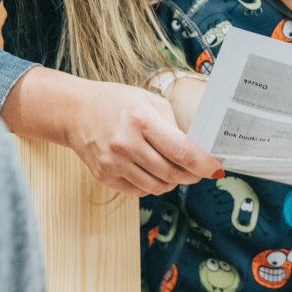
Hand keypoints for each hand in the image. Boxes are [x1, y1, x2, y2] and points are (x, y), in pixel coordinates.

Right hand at [65, 80, 221, 194]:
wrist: (75, 112)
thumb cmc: (116, 103)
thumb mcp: (148, 101)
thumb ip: (173, 125)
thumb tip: (196, 149)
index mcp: (141, 120)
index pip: (181, 151)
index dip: (203, 164)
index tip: (217, 169)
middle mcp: (126, 143)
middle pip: (171, 173)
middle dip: (190, 175)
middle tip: (198, 171)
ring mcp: (113, 163)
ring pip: (157, 186)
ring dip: (172, 182)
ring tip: (175, 170)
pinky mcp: (104, 176)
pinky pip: (139, 191)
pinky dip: (152, 185)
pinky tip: (152, 172)